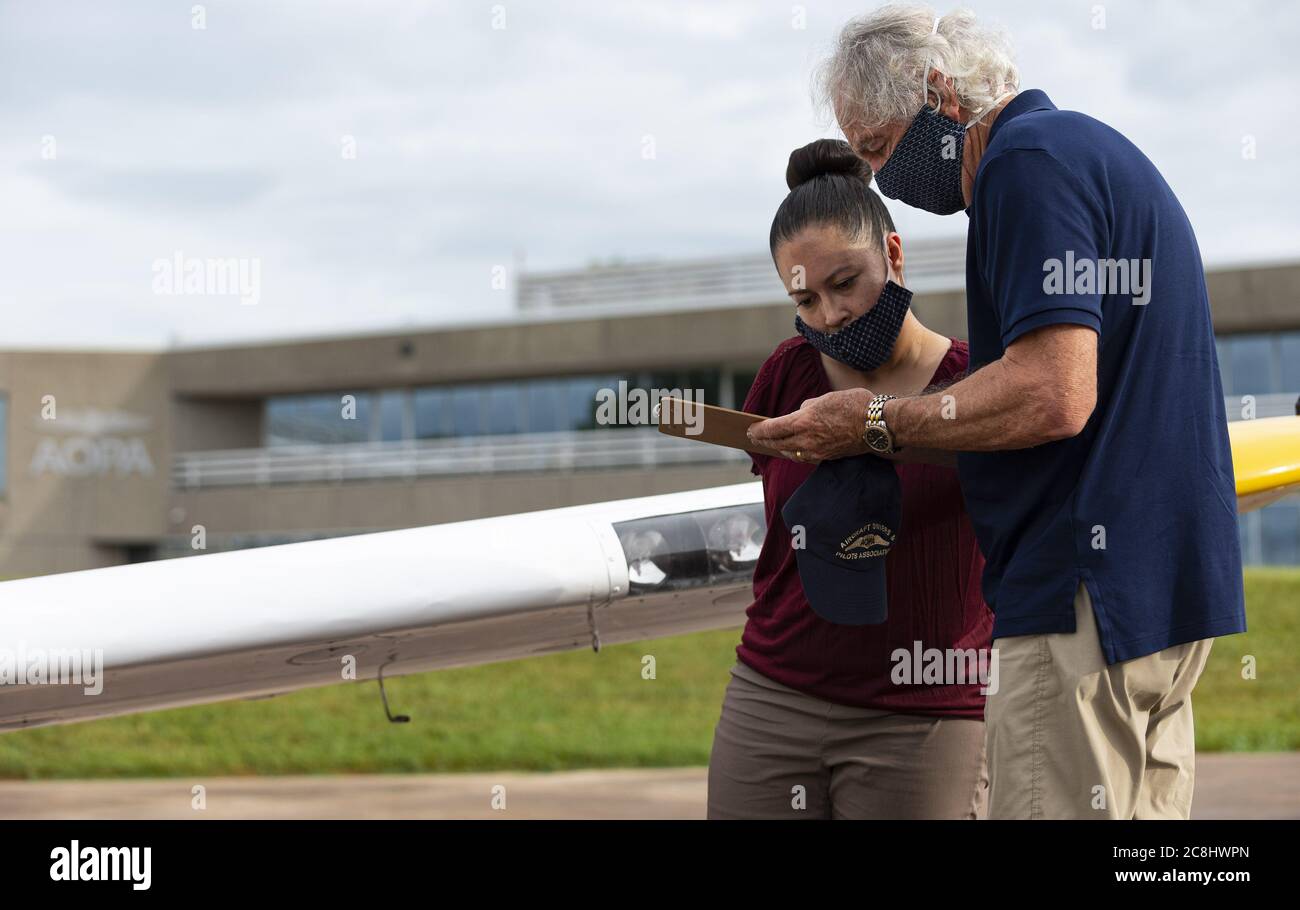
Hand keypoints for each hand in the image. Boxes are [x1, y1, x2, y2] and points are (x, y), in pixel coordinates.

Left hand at [746, 388, 873, 463]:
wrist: (877, 425)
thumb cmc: (854, 405)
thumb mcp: (826, 398)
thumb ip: (808, 406)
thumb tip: (802, 412)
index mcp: (803, 422)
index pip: (772, 429)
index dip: (758, 430)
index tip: (750, 429)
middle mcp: (806, 440)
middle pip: (777, 443)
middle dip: (764, 440)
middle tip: (754, 437)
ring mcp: (816, 451)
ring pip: (790, 452)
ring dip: (780, 447)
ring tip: (773, 442)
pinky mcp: (827, 457)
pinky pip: (805, 457)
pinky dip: (796, 452)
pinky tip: (794, 448)